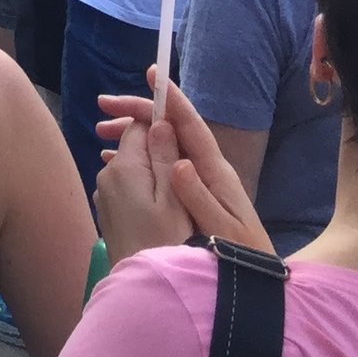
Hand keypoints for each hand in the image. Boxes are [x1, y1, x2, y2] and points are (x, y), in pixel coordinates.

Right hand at [95, 71, 271, 259]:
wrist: (257, 281)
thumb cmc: (242, 256)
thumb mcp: (221, 228)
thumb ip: (199, 197)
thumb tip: (177, 161)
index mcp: (215, 171)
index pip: (191, 125)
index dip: (171, 98)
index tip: (151, 75)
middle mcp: (205, 169)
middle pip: (169, 130)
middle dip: (137, 113)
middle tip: (103, 107)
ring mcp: (197, 180)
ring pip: (160, 145)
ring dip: (131, 134)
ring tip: (100, 134)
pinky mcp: (189, 193)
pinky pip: (157, 164)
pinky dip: (134, 156)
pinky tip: (113, 158)